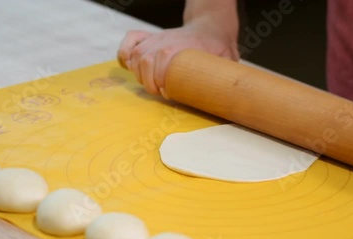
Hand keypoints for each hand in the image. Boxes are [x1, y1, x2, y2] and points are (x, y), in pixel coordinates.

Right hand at [118, 17, 238, 97]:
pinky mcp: (150, 37)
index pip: (160, 63)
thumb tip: (227, 98)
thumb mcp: (225, 60)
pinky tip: (131, 66)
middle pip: (143, 61)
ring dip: (137, 73)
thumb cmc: (217, 46)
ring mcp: (155, 38)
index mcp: (179, 47)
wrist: (211, 26)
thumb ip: (222, 77)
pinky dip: (125, 53)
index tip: (167, 93)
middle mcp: (163, 41)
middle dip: (148, 82)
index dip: (160, 82)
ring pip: (134, 55)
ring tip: (149, 83)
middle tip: (159, 92)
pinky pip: (130, 41)